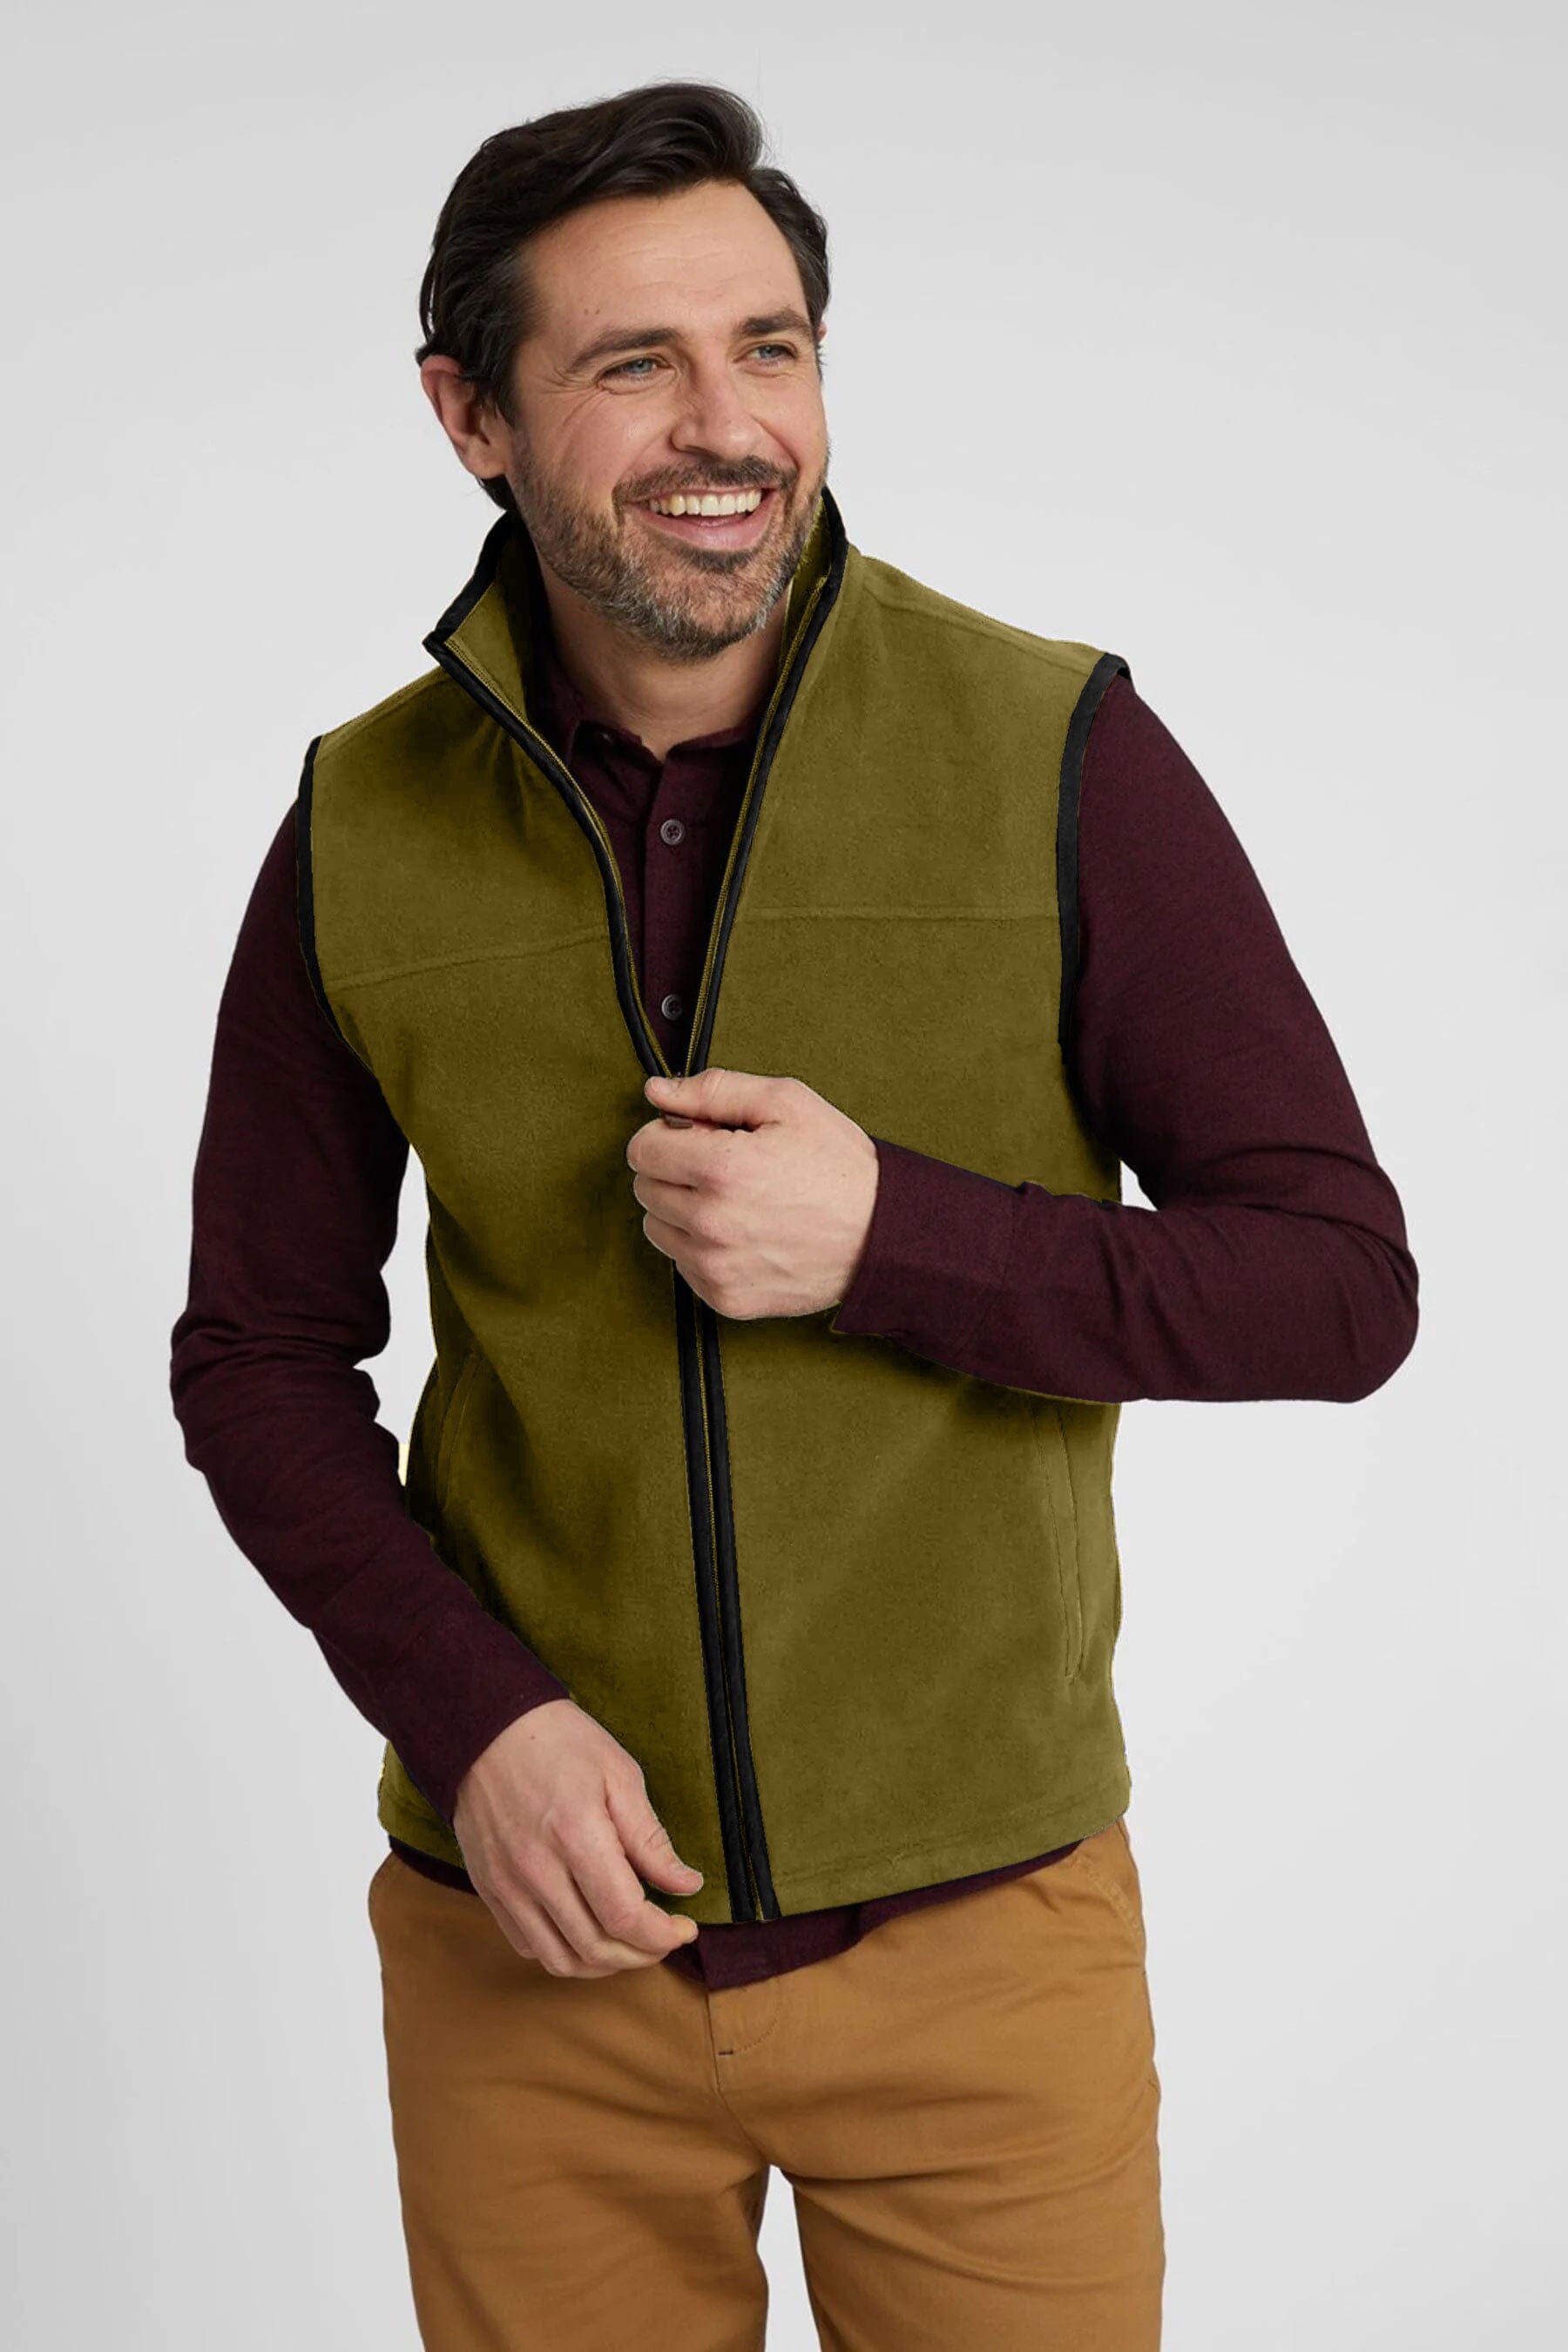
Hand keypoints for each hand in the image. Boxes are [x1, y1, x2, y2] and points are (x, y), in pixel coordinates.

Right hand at [451, 1700, 704, 1976]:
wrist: (484, 1728)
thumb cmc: (558, 1742)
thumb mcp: (618, 1774)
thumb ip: (650, 1838)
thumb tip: (686, 1885)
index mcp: (575, 1835)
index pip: (624, 1917)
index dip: (662, 1935)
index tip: (685, 1928)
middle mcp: (536, 1870)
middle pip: (596, 1948)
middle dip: (641, 1955)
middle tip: (664, 1938)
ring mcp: (507, 1885)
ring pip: (561, 1960)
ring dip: (604, 1965)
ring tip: (630, 1944)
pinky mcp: (489, 1890)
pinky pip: (529, 1945)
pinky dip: (564, 1953)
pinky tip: (587, 1932)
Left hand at [626, 1068, 879, 1318]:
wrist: (883, 1237)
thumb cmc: (838, 1165)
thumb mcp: (787, 1103)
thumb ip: (714, 1090)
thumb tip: (655, 1091)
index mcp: (722, 1169)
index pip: (642, 1150)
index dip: (668, 1135)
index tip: (699, 1137)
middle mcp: (711, 1223)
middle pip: (646, 1189)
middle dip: (675, 1171)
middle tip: (725, 1168)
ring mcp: (716, 1267)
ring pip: (658, 1229)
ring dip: (683, 1211)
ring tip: (735, 1202)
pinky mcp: (726, 1298)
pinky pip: (682, 1266)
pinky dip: (702, 1249)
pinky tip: (744, 1234)